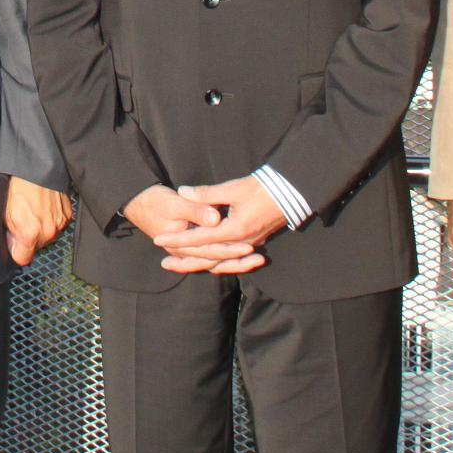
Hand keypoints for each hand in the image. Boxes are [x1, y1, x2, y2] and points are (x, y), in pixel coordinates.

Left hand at [4, 177, 72, 265]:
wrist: (36, 168)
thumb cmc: (18, 187)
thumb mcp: (5, 213)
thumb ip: (9, 235)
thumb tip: (12, 246)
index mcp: (30, 234)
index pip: (23, 259)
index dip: (16, 251)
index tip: (14, 243)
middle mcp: (47, 232)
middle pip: (36, 248)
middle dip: (29, 239)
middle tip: (23, 220)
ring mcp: (59, 224)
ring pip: (48, 236)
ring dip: (41, 229)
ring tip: (34, 211)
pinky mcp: (67, 215)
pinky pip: (58, 225)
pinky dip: (51, 220)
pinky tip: (44, 208)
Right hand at [118, 185, 260, 274]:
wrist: (136, 203)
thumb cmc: (154, 201)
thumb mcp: (174, 202)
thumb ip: (196, 210)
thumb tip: (215, 217)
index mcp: (180, 243)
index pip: (209, 249)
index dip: (230, 248)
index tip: (248, 246)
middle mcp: (183, 252)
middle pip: (215, 261)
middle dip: (238, 260)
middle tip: (259, 258)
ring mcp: (186, 251)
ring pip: (214, 262)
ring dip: (235, 263)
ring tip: (256, 261)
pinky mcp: (190, 247)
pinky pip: (209, 257)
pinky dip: (225, 259)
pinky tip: (240, 258)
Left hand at [159, 177, 285, 275]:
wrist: (292, 193)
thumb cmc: (263, 189)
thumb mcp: (233, 189)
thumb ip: (207, 194)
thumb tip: (183, 191)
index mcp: (234, 231)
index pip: (200, 239)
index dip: (178, 239)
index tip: (159, 240)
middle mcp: (241, 242)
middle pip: (209, 258)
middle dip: (186, 260)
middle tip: (164, 263)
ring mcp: (249, 243)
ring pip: (220, 260)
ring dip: (200, 262)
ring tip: (181, 263)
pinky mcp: (254, 241)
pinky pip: (231, 256)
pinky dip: (216, 259)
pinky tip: (206, 258)